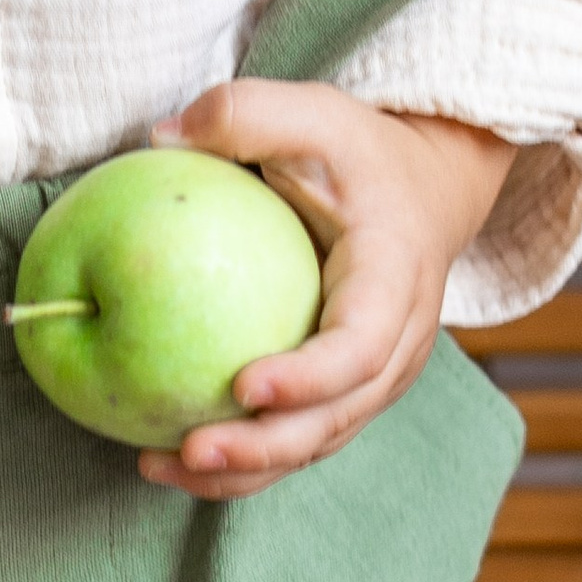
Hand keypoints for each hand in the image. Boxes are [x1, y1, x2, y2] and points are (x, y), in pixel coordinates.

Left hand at [135, 85, 513, 500]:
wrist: (423, 188)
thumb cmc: (357, 151)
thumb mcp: (311, 113)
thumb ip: (243, 114)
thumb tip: (158, 140)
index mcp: (394, 278)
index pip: (360, 345)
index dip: (308, 377)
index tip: (243, 386)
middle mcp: (397, 342)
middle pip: (338, 416)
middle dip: (265, 447)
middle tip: (190, 448)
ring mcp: (377, 377)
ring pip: (317, 441)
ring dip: (247, 468)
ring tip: (162, 467)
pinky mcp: (349, 392)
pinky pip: (300, 437)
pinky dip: (247, 460)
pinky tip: (173, 457)